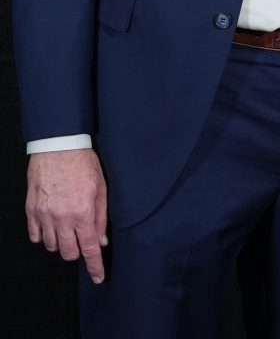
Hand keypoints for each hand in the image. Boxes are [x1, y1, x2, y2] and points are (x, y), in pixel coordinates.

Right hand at [26, 148, 108, 281]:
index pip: (89, 249)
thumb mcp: (102, 188)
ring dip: (61, 242)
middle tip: (82, 240)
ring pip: (51, 246)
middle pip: (68, 253)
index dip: (95, 266)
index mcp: (83, 213)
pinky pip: (35, 235)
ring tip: (68, 228)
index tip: (98, 277)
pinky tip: (52, 226)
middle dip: (77, 252)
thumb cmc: (84, 164)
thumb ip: (101, 217)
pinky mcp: (32, 210)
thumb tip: (101, 240)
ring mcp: (44, 215)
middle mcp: (62, 218)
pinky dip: (44, 236)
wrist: (59, 147)